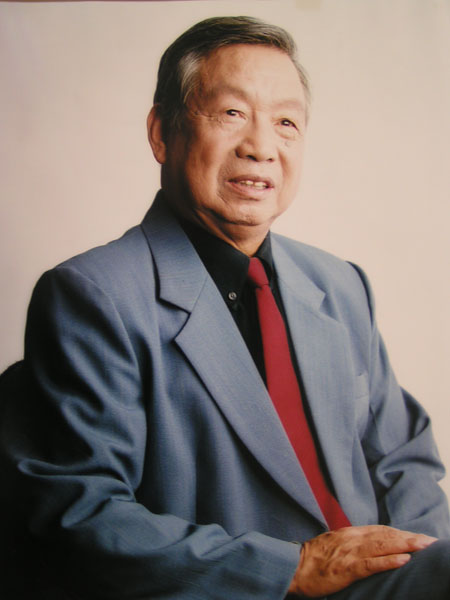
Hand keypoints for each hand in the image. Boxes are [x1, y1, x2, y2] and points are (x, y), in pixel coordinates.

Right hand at [288, 525, 436, 597]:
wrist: (294, 567)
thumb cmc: (313, 559)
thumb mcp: (334, 544)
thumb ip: (352, 542)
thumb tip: (370, 544)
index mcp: (349, 533)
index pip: (380, 530)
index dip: (400, 532)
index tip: (418, 535)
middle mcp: (351, 538)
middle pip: (385, 535)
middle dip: (409, 537)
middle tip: (430, 539)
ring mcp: (349, 553)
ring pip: (382, 546)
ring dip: (405, 545)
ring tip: (423, 546)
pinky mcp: (347, 568)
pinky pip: (371, 564)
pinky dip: (388, 561)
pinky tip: (403, 560)